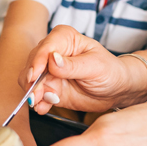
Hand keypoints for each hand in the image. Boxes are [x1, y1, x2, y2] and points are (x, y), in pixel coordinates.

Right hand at [21, 25, 146, 114]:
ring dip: (33, 93)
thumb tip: (52, 59)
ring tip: (40, 103)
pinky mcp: (49, 88)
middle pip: (33, 64)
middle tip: (36, 95)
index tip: (34, 76)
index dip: (37, 61)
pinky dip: (38, 102)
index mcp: (64, 38)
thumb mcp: (95, 66)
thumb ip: (72, 65)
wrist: (116, 90)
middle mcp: (52, 52)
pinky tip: (43, 108)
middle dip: (32, 81)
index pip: (45, 47)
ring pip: (30, 80)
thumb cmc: (110, 71)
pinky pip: (37, 95)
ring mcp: (49, 71)